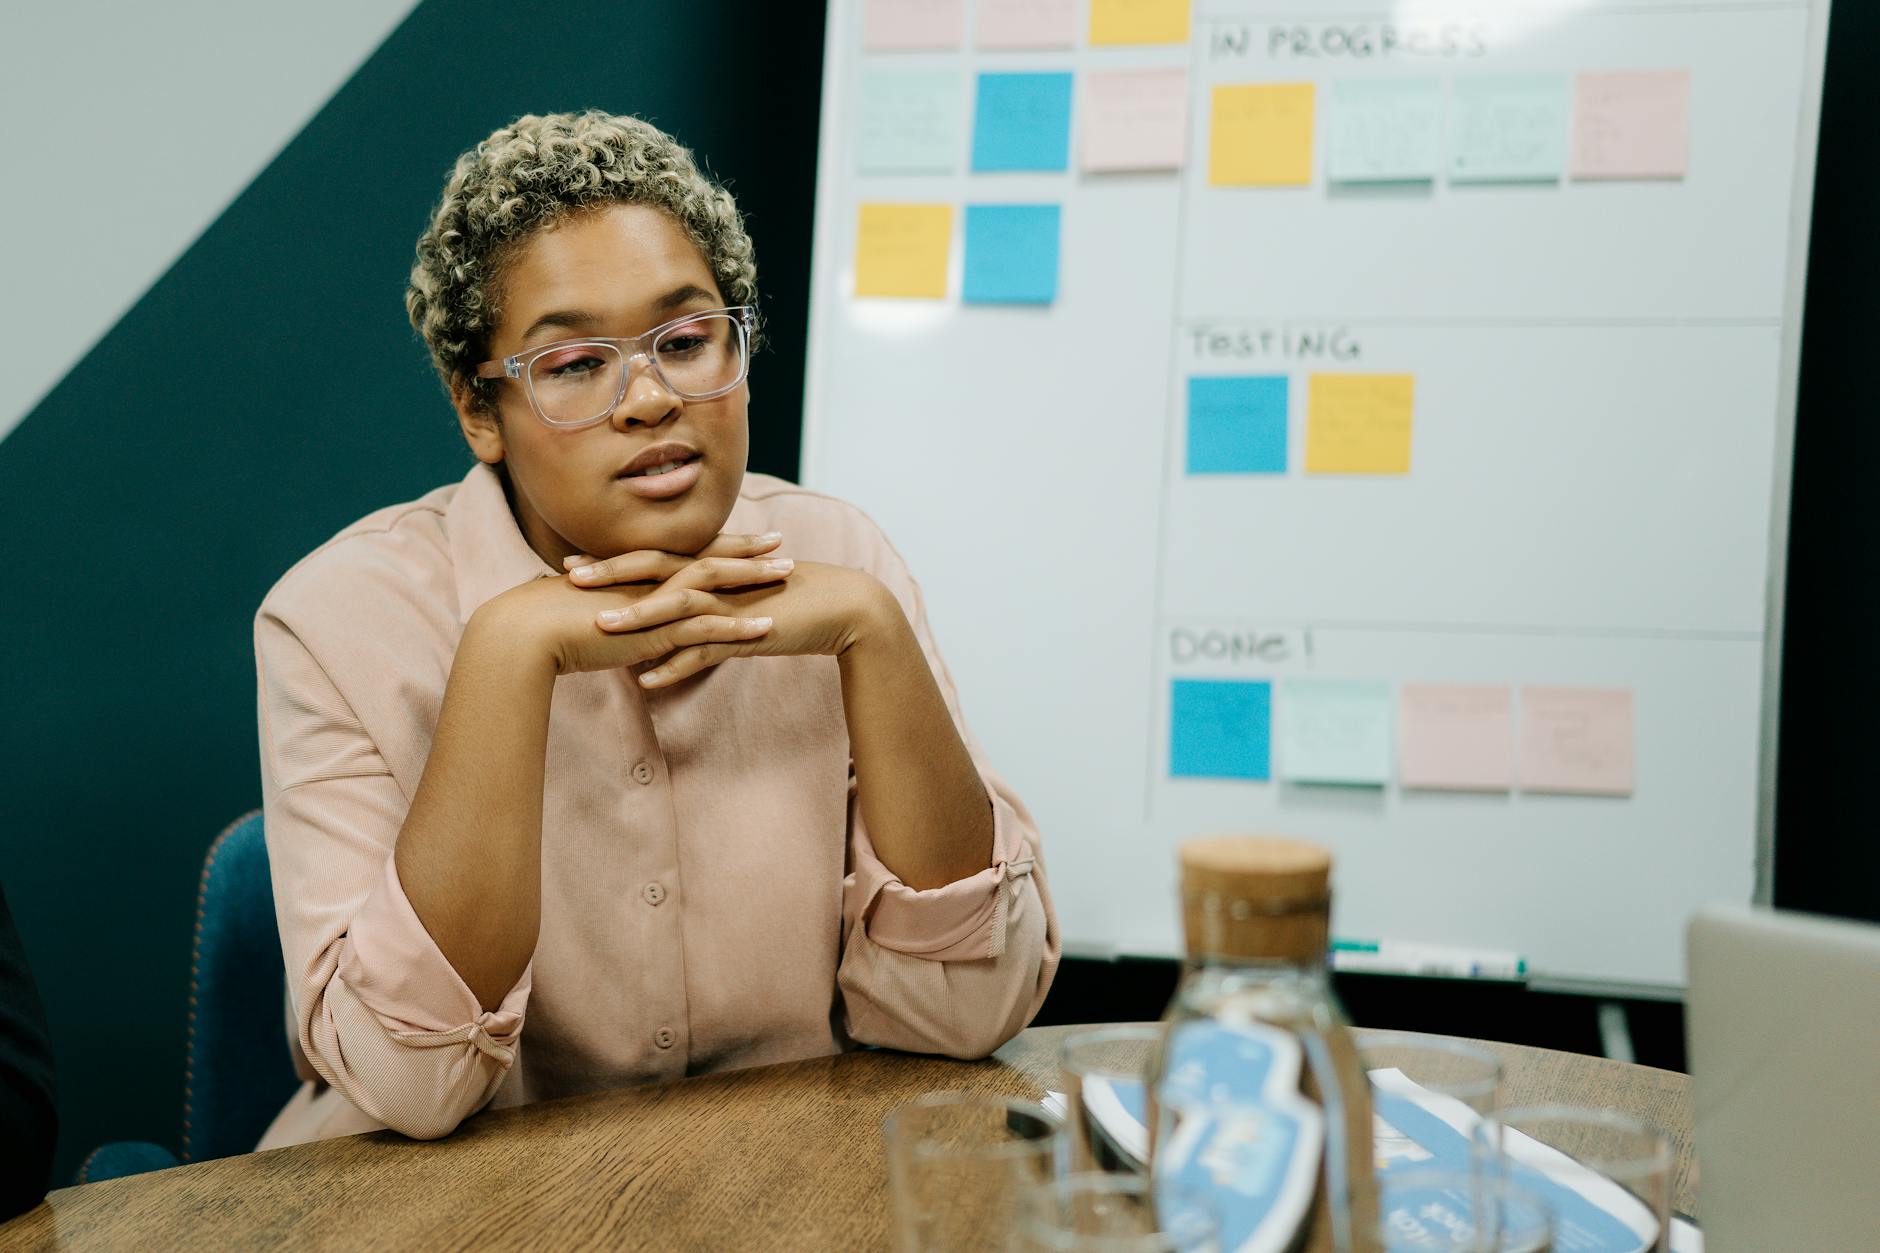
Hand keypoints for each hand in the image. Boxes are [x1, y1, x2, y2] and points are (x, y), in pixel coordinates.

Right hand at [481, 532, 794, 675]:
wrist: (524, 632)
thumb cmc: (543, 624)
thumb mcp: (584, 614)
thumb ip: (606, 614)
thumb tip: (614, 622)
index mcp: (633, 574)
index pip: (682, 554)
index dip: (714, 546)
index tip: (741, 540)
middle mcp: (648, 580)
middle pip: (707, 558)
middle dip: (747, 552)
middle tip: (781, 544)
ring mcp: (653, 602)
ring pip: (715, 585)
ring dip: (754, 581)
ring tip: (788, 576)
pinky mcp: (653, 629)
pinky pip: (705, 625)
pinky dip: (738, 626)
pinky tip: (766, 628)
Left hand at [575, 553, 900, 688]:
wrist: (843, 608)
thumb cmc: (788, 602)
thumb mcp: (739, 599)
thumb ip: (704, 605)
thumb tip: (670, 625)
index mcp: (711, 565)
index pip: (653, 557)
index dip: (612, 560)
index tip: (571, 563)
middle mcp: (717, 577)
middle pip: (656, 569)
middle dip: (611, 573)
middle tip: (569, 576)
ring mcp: (732, 603)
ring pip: (677, 604)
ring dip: (637, 616)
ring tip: (599, 628)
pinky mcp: (750, 631)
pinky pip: (706, 648)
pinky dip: (676, 665)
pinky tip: (646, 682)